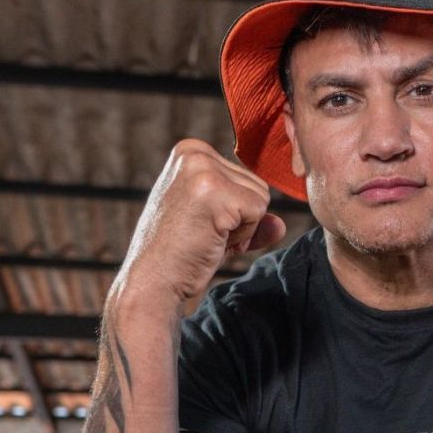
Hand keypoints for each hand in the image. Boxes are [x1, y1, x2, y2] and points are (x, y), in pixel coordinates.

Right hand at [118, 138, 285, 304]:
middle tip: (203, 233)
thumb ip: (249, 218)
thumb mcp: (215, 226)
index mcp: (190, 151)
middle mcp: (194, 152)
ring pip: (261, 198)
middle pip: (257, 185)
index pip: (245, 177)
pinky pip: (259, 212)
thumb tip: (280, 225)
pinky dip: (242, 236)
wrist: (153, 281)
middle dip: (240, 219)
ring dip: (241, 228)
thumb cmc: (180, 254)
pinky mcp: (214, 190)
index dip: (233, 211)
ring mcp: (202, 169)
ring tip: (205, 235)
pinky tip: (209, 239)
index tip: (200, 222)